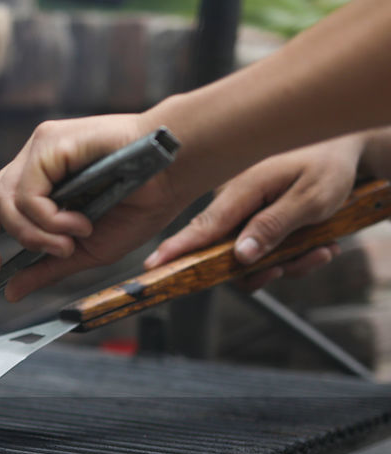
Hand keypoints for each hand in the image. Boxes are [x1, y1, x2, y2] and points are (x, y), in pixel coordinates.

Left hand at [0, 114, 189, 301]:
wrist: (177, 171)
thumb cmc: (141, 203)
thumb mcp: (87, 250)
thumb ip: (47, 268)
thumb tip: (10, 291)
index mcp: (40, 184)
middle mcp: (34, 164)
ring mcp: (40, 150)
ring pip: (5, 202)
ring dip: (34, 235)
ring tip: (70, 242)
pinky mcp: (50, 142)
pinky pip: (27, 192)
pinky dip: (46, 218)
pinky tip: (76, 224)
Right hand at [143, 135, 364, 290]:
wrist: (344, 143)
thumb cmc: (330, 161)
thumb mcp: (313, 197)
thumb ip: (274, 226)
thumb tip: (240, 255)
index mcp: (242, 190)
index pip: (203, 228)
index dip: (178, 250)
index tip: (153, 267)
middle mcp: (235, 201)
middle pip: (228, 253)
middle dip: (268, 267)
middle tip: (310, 258)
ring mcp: (243, 209)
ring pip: (250, 256)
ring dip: (288, 261)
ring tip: (322, 248)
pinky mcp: (253, 215)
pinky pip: (262, 248)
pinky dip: (292, 253)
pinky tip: (319, 243)